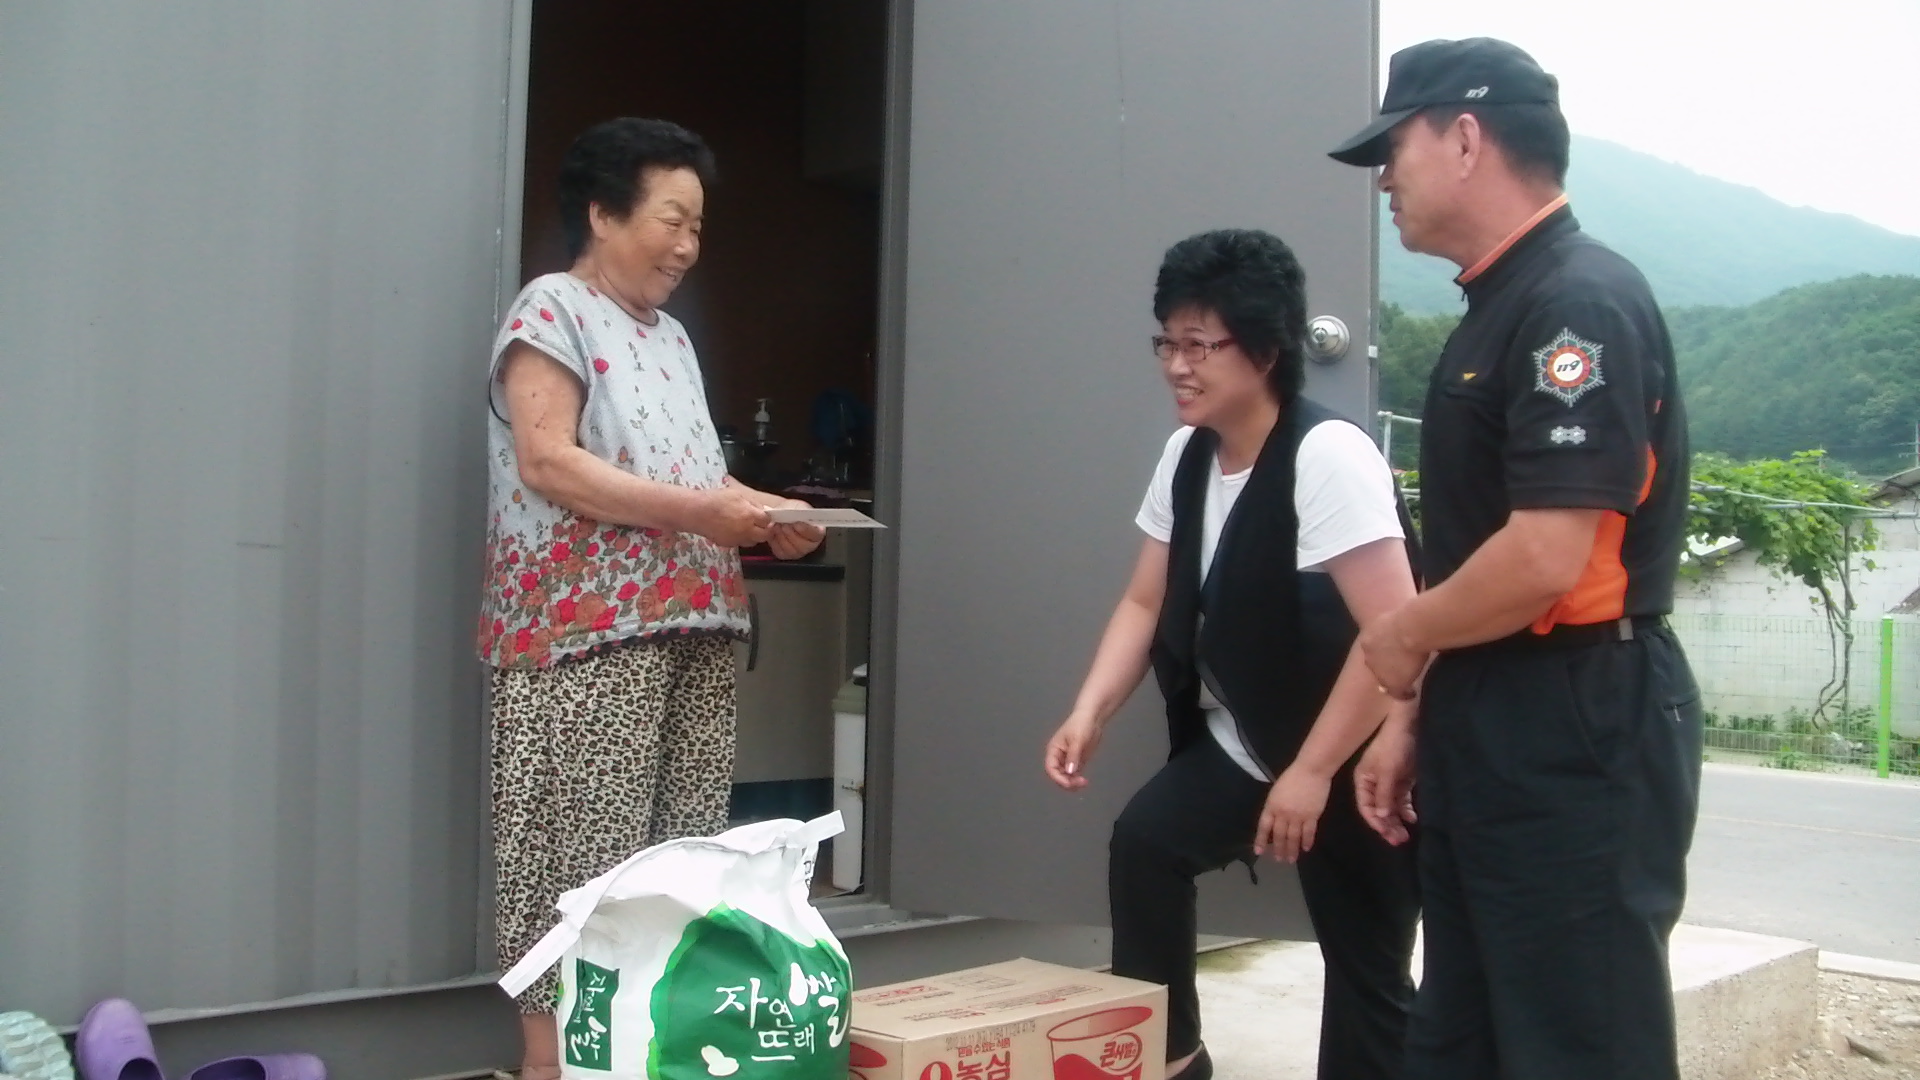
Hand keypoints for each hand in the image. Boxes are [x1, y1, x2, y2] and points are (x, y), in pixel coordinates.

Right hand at [700, 488, 773, 548]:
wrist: (696, 512)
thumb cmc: (715, 499)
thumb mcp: (737, 494)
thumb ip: (752, 503)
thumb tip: (761, 509)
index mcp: (749, 515)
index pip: (767, 521)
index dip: (768, 519)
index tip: (766, 517)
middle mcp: (746, 530)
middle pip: (765, 536)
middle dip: (766, 530)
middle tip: (762, 525)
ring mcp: (737, 539)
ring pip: (753, 542)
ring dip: (754, 536)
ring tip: (747, 527)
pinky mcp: (728, 544)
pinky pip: (740, 543)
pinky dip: (741, 538)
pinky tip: (734, 530)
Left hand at [768, 500, 825, 559]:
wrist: (780, 515)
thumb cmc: (791, 511)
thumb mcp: (796, 507)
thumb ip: (798, 511)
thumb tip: (794, 516)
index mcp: (817, 531)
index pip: (816, 534)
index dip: (806, 530)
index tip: (796, 523)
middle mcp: (809, 544)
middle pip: (803, 546)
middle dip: (791, 534)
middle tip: (783, 524)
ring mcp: (797, 551)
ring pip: (791, 550)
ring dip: (781, 537)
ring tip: (777, 526)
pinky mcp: (785, 554)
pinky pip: (780, 552)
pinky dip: (774, 542)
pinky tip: (774, 533)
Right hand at [1044, 712, 1104, 790]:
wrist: (1092, 718)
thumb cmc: (1081, 725)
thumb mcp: (1077, 740)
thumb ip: (1073, 756)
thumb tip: (1070, 771)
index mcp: (1054, 750)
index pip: (1051, 768)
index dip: (1057, 777)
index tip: (1068, 783)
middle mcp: (1059, 756)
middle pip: (1058, 775)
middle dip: (1066, 781)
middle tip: (1079, 783)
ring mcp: (1068, 760)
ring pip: (1066, 777)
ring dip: (1073, 782)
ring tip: (1083, 782)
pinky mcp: (1077, 761)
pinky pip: (1074, 775)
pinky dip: (1077, 780)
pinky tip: (1084, 781)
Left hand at [1254, 764, 1331, 863]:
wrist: (1311, 771)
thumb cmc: (1292, 777)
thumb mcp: (1276, 791)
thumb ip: (1274, 806)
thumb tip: (1274, 821)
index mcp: (1271, 806)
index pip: (1264, 827)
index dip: (1261, 840)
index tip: (1259, 852)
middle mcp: (1283, 813)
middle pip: (1279, 835)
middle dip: (1278, 849)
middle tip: (1278, 860)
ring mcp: (1298, 816)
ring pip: (1293, 837)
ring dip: (1292, 850)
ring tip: (1290, 860)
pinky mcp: (1312, 816)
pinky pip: (1309, 833)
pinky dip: (1307, 842)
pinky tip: (1306, 848)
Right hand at [1355, 717, 1417, 845]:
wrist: (1407, 725)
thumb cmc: (1393, 746)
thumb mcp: (1389, 770)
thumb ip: (1385, 794)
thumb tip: (1382, 817)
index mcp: (1363, 781)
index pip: (1366, 807)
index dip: (1375, 822)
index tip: (1386, 834)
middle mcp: (1373, 784)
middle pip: (1379, 810)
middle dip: (1388, 825)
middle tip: (1399, 840)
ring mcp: (1388, 783)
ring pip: (1391, 807)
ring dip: (1397, 821)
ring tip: (1405, 835)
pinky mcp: (1401, 780)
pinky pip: (1401, 800)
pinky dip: (1406, 810)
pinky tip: (1412, 818)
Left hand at [1358, 607, 1428, 700]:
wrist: (1411, 628)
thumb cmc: (1409, 616)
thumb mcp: (1394, 618)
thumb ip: (1394, 625)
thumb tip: (1406, 621)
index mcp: (1368, 639)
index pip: (1372, 652)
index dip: (1383, 656)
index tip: (1392, 658)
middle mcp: (1369, 657)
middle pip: (1375, 667)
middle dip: (1386, 669)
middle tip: (1400, 671)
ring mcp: (1379, 672)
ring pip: (1385, 680)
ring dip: (1395, 681)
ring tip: (1407, 685)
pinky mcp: (1392, 683)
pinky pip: (1397, 693)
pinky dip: (1405, 694)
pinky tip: (1412, 694)